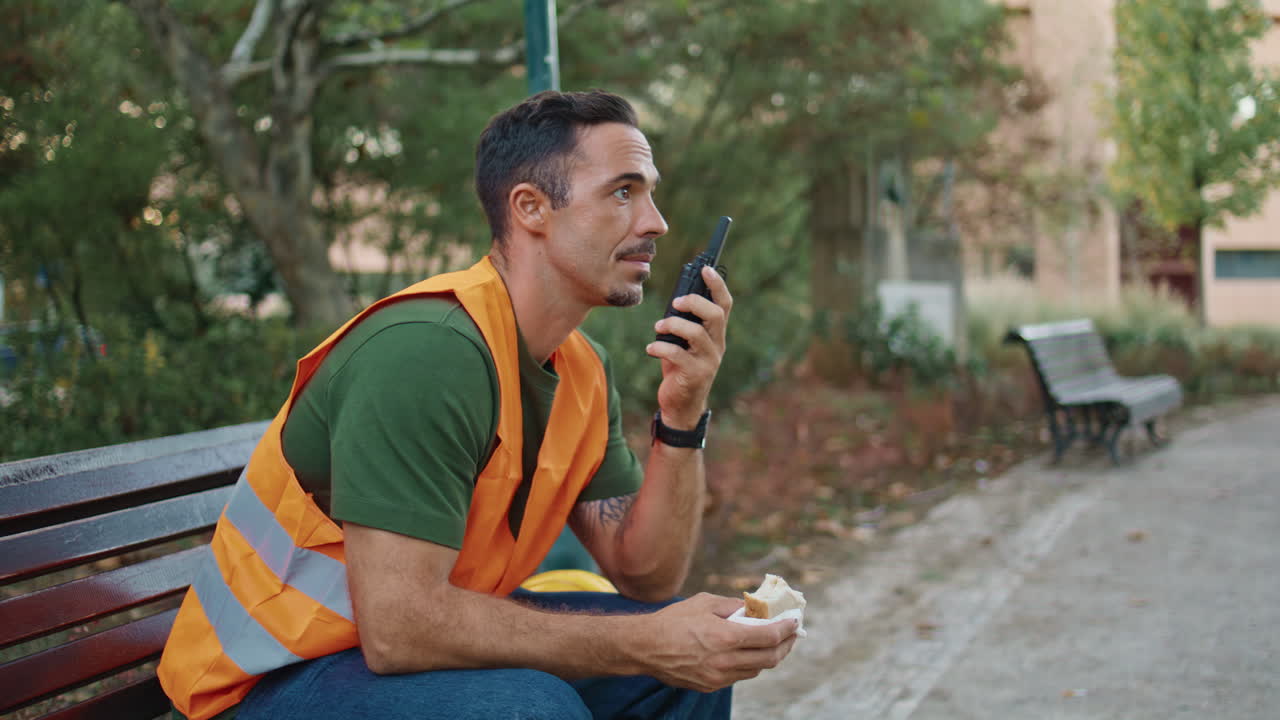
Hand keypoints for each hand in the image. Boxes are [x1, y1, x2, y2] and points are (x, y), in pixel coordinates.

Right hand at [635, 593, 798, 692]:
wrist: (645, 647)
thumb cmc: (673, 620)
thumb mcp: (704, 602)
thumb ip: (733, 605)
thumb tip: (755, 606)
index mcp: (726, 637)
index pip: (769, 637)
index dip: (787, 629)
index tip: (795, 621)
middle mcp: (725, 661)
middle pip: (769, 658)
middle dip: (786, 645)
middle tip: (792, 634)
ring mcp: (718, 677)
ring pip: (756, 670)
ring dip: (769, 656)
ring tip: (773, 643)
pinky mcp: (710, 685)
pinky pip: (738, 676)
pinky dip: (749, 664)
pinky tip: (748, 653)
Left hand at [646, 266, 732, 428]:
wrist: (681, 405)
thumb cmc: (680, 368)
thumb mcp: (683, 343)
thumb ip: (683, 323)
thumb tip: (674, 300)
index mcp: (716, 334)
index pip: (725, 304)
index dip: (718, 285)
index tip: (705, 268)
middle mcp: (717, 345)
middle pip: (716, 314)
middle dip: (695, 303)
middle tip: (676, 302)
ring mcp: (709, 361)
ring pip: (696, 333)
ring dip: (673, 325)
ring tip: (659, 327)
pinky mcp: (695, 375)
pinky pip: (678, 355)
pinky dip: (660, 348)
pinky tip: (651, 348)